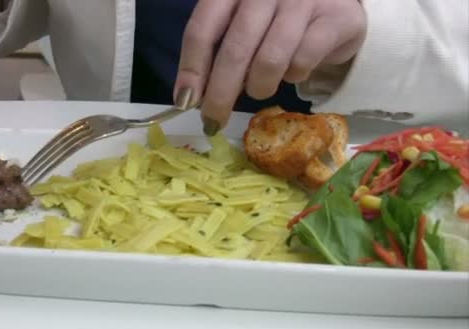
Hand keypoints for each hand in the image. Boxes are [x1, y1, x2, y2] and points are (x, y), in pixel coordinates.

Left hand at [174, 0, 366, 134]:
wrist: (338, 1)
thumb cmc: (278, 15)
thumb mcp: (241, 21)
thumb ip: (217, 49)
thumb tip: (190, 96)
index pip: (202, 28)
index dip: (191, 68)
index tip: (185, 101)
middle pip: (234, 50)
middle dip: (220, 94)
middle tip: (213, 122)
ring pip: (269, 61)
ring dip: (259, 86)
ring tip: (260, 87)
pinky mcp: (333, 18)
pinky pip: (302, 62)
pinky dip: (294, 76)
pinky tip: (294, 69)